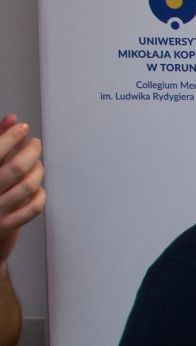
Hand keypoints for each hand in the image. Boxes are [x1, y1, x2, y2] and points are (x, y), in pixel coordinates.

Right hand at [0, 116, 45, 264]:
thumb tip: (12, 119)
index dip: (11, 136)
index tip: (22, 127)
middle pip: (16, 167)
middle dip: (31, 152)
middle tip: (36, 143)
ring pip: (27, 187)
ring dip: (38, 171)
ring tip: (38, 163)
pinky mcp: (5, 226)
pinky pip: (32, 209)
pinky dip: (40, 196)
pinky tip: (38, 187)